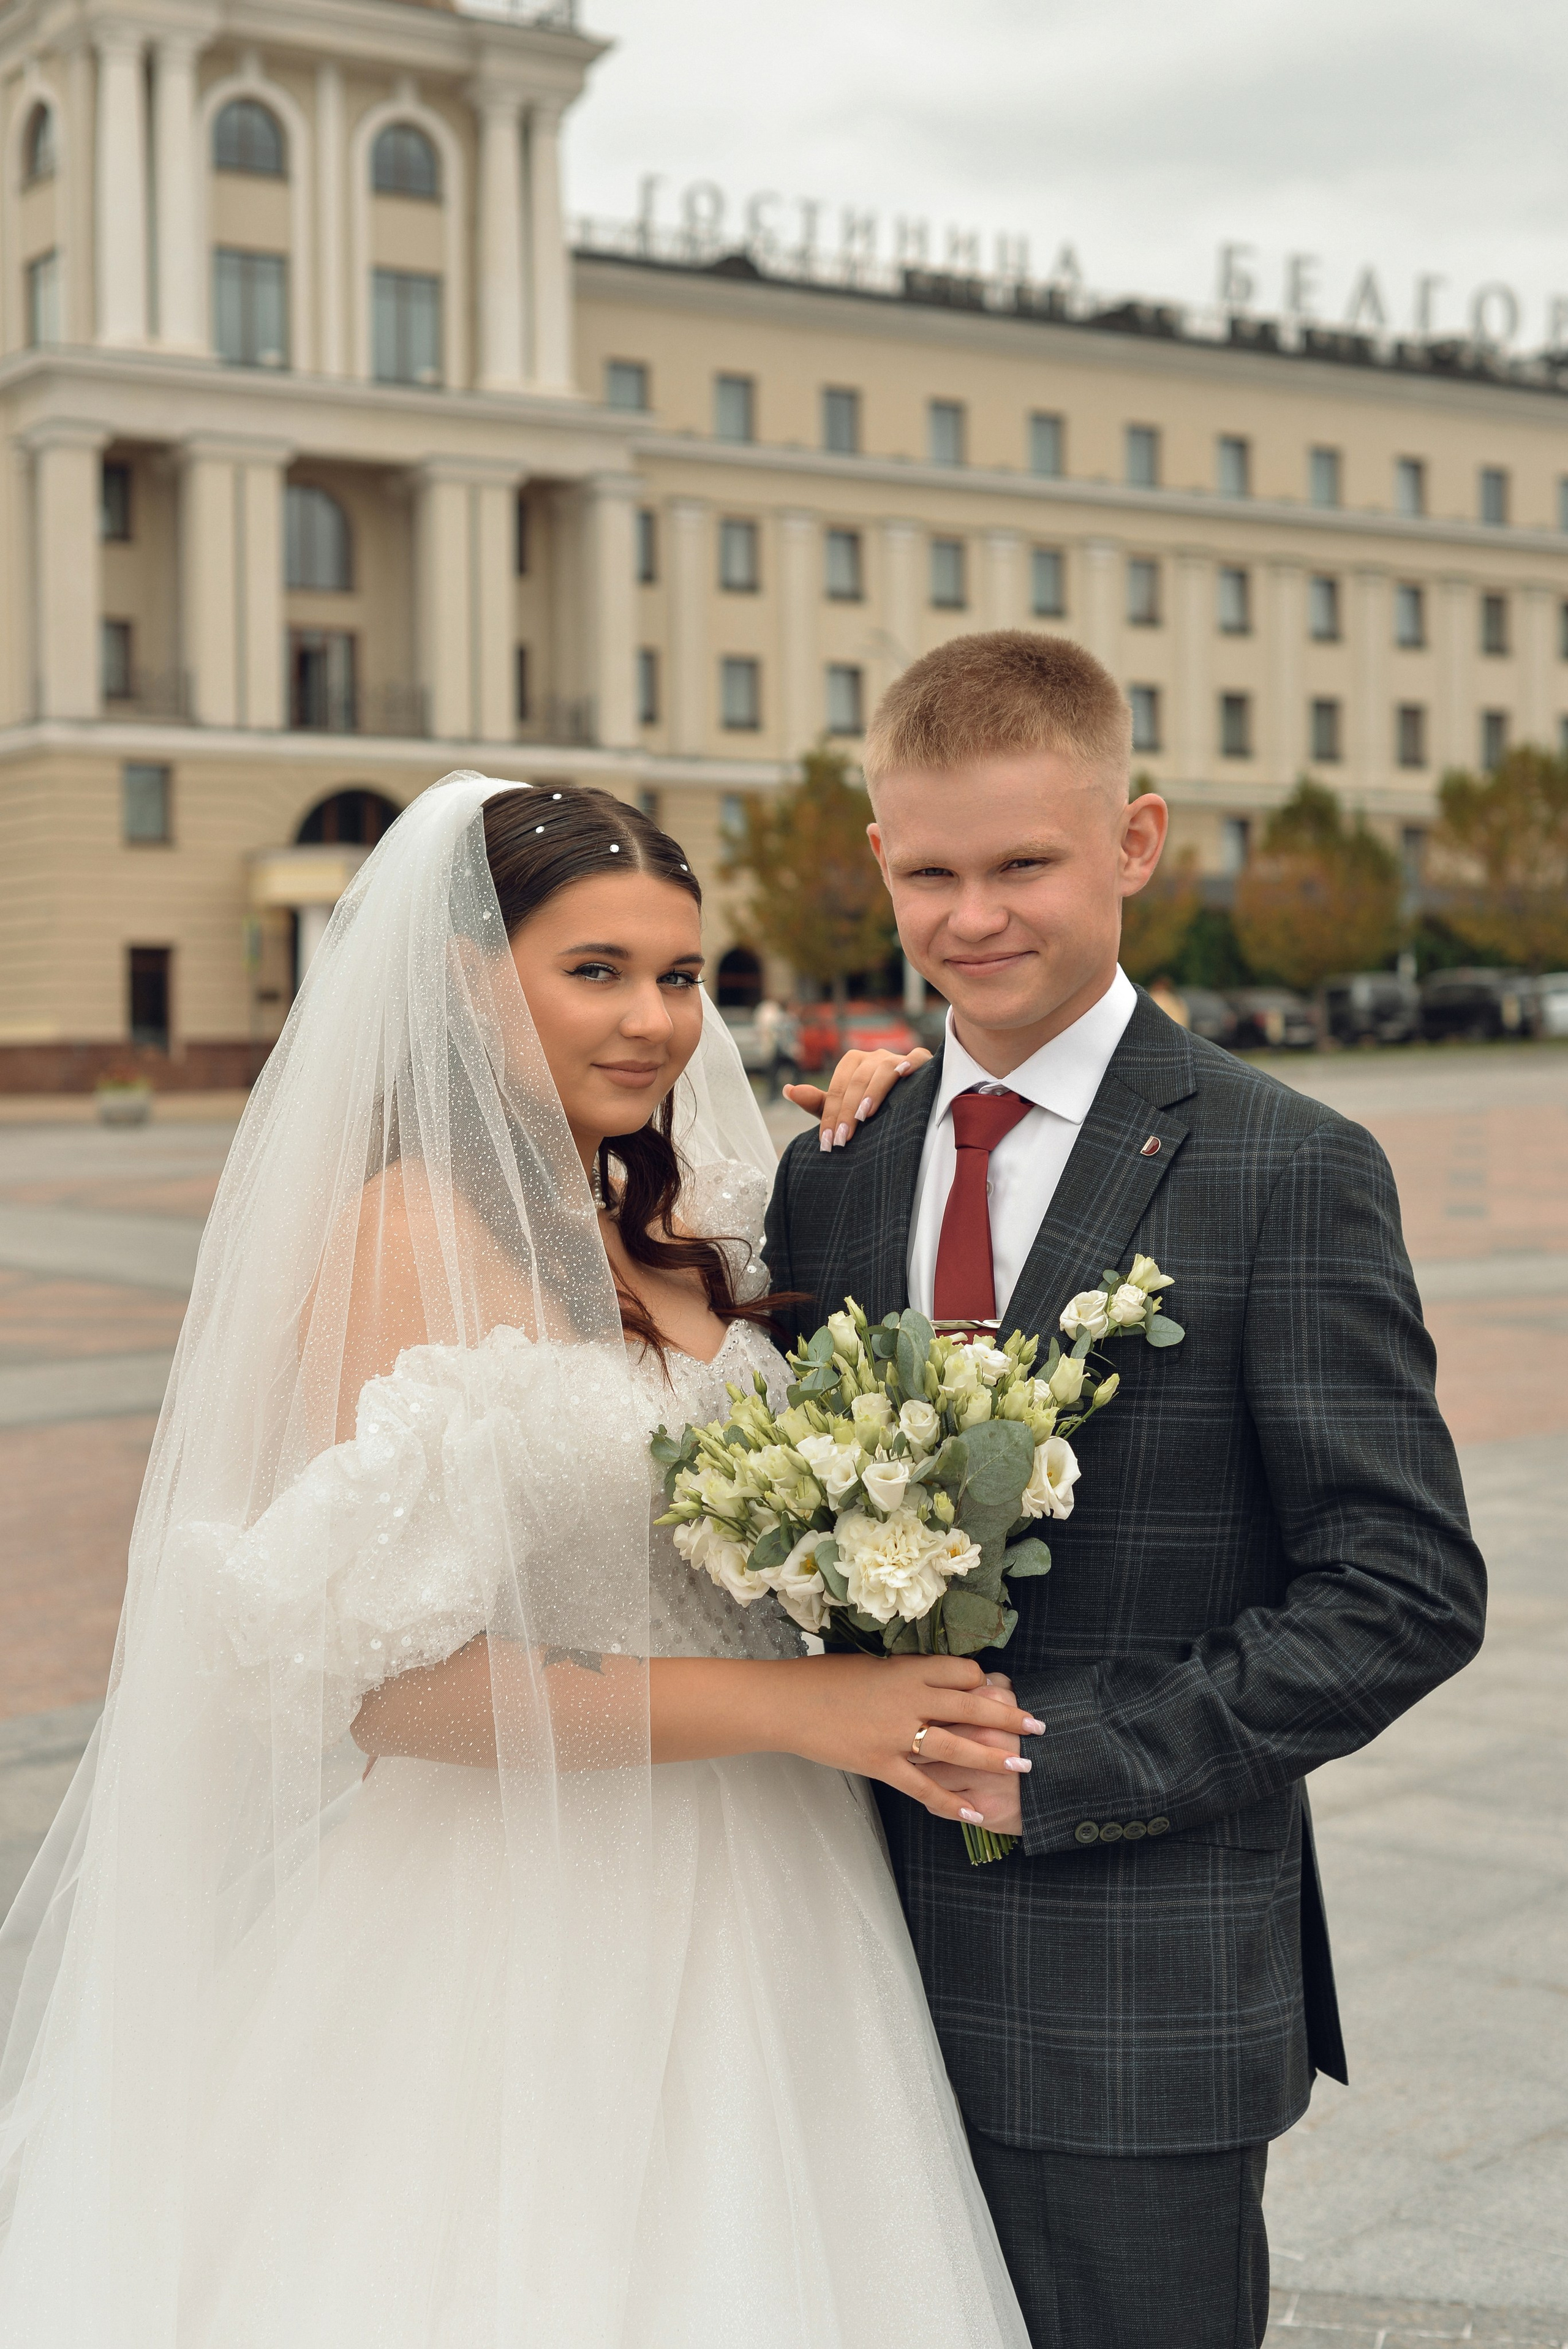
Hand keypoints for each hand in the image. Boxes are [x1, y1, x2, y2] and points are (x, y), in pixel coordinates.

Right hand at [771, 1653, 1036, 1826]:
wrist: (788, 1703)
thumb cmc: (825, 1678)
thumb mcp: (873, 1663)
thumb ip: (908, 1672)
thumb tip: (939, 1679)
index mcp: (908, 1668)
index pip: (962, 1672)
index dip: (983, 1682)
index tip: (996, 1692)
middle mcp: (909, 1699)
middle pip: (971, 1707)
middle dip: (1009, 1718)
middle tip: (1038, 1726)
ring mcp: (897, 1735)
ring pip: (957, 1747)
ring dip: (993, 1757)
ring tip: (1021, 1765)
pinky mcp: (881, 1764)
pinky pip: (924, 1788)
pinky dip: (952, 1803)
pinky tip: (975, 1813)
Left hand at [783, 1045, 932, 1150]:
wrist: (908, 1108)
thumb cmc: (871, 1110)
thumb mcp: (843, 1110)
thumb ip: (817, 1102)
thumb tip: (787, 1089)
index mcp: (853, 1064)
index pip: (837, 1088)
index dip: (830, 1114)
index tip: (827, 1143)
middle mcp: (874, 1057)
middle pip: (856, 1080)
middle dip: (846, 1111)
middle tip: (842, 1139)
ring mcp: (897, 1058)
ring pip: (882, 1069)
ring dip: (872, 1092)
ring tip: (863, 1116)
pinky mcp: (920, 1062)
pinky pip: (917, 1057)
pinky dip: (910, 1063)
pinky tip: (905, 1074)